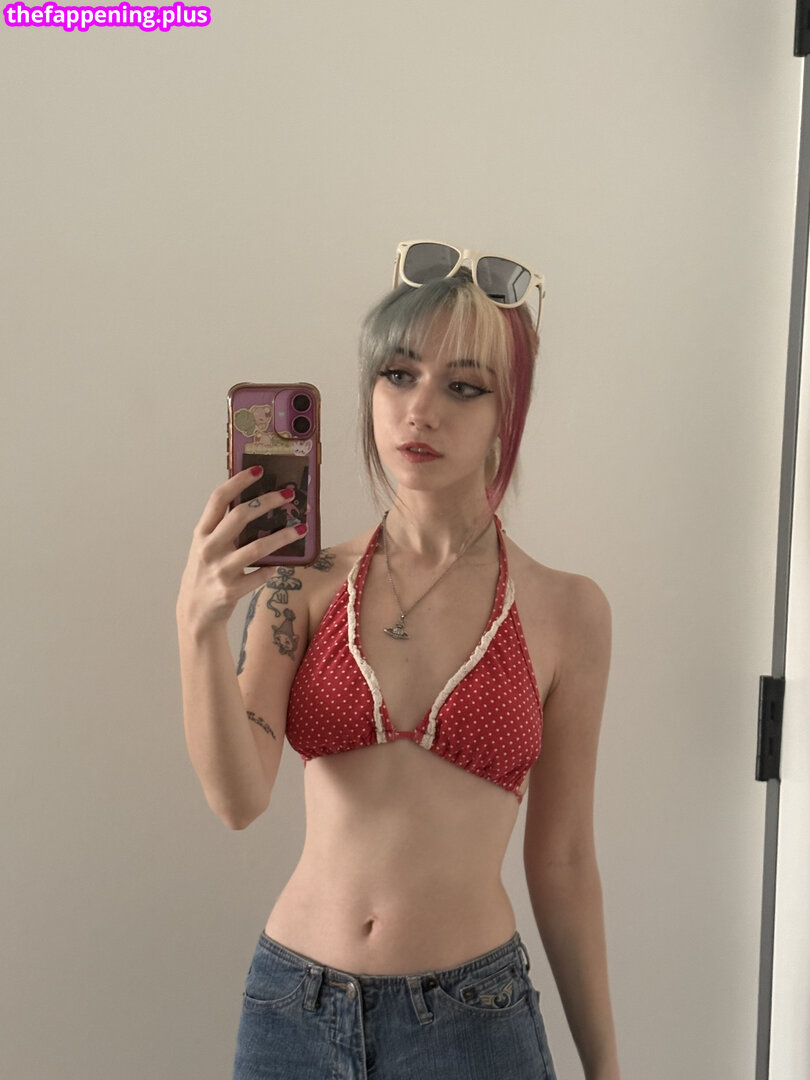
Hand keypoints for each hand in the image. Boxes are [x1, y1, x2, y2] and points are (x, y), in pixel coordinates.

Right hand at [176, 466, 305, 634]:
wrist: (194, 612)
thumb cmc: (205, 572)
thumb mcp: (206, 546)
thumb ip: (223, 528)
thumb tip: (258, 503)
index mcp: (201, 532)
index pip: (218, 498)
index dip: (238, 481)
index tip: (258, 469)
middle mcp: (208, 548)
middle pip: (240, 516)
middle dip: (267, 502)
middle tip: (289, 495)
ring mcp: (220, 570)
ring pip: (256, 547)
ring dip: (282, 537)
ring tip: (300, 529)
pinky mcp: (231, 590)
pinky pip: (260, 575)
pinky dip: (272, 568)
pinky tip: (280, 564)